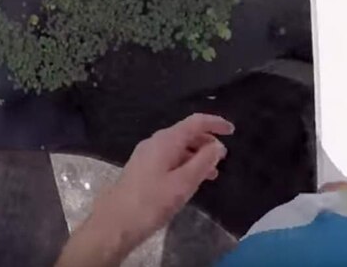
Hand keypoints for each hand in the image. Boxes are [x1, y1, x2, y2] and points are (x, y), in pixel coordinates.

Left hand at [56, 113, 233, 266]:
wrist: (114, 224)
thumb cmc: (151, 202)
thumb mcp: (184, 183)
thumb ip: (203, 162)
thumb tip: (217, 145)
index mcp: (166, 141)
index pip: (195, 122)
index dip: (215, 123)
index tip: (232, 131)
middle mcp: (155, 142)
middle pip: (186, 133)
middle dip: (207, 141)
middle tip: (223, 156)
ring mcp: (146, 155)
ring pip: (178, 148)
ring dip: (197, 155)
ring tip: (212, 172)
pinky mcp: (142, 169)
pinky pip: (170, 158)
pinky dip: (185, 164)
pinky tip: (191, 180)